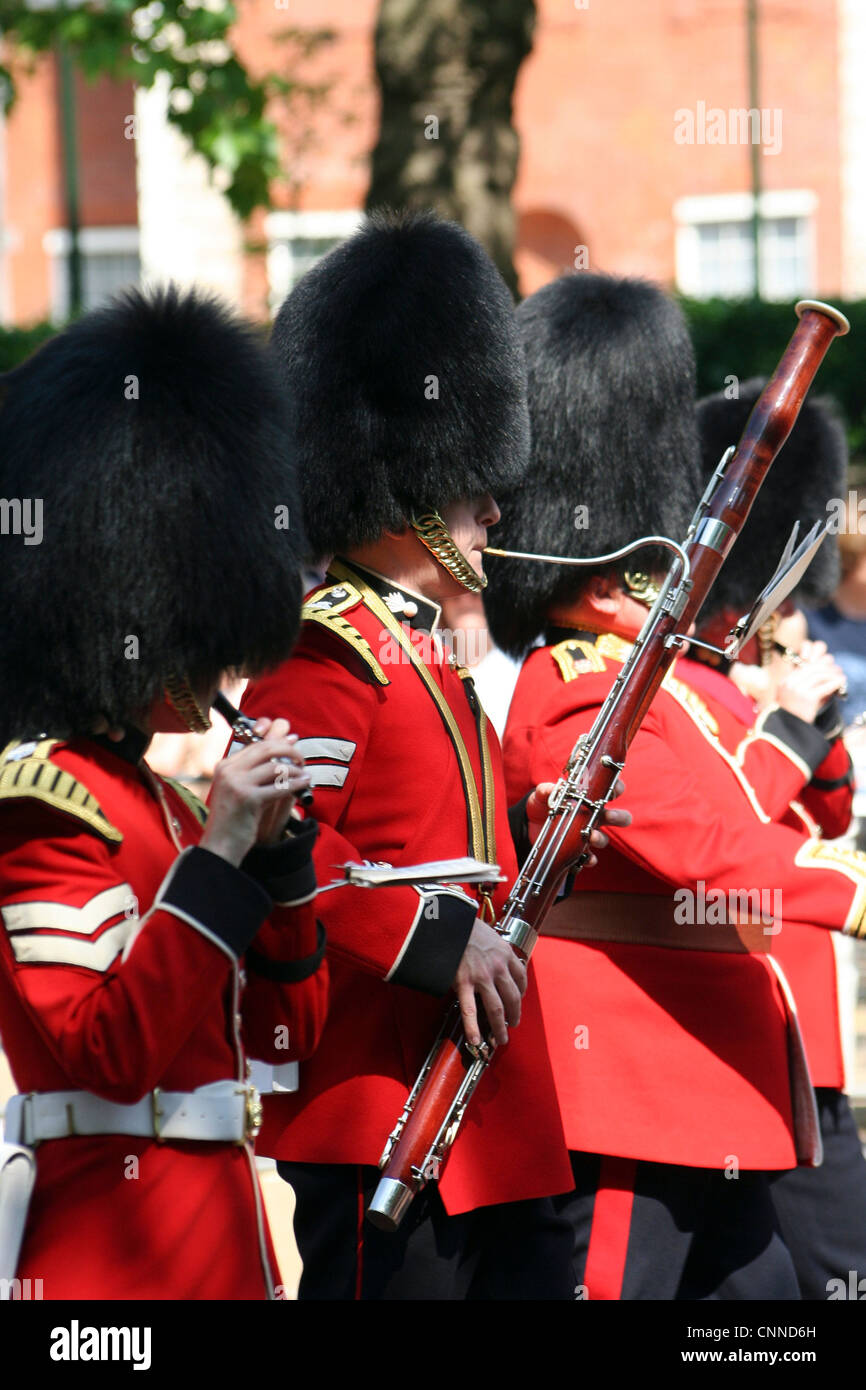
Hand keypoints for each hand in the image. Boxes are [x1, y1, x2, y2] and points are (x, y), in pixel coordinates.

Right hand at [201, 717, 310, 866]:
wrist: (220, 846)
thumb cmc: (234, 819)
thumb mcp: (240, 790)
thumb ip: (256, 772)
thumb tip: (281, 749)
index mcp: (225, 766)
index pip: (256, 745)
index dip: (278, 743)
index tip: (294, 742)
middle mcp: (228, 771)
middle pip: (266, 748)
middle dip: (289, 751)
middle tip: (302, 758)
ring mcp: (236, 783)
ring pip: (275, 767)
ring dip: (295, 770)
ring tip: (304, 775)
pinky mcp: (247, 798)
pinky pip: (279, 787)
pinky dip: (296, 784)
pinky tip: (304, 783)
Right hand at [453, 919, 526, 1047]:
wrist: (448, 922)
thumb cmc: (465, 925)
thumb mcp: (488, 933)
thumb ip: (493, 947)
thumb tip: (491, 955)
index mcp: (505, 953)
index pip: (521, 976)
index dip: (522, 990)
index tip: (519, 997)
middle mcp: (497, 967)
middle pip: (513, 997)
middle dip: (515, 1014)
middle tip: (513, 1023)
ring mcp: (482, 977)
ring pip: (497, 1008)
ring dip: (500, 1027)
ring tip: (501, 1038)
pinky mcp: (464, 983)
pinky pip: (470, 1010)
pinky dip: (473, 1028)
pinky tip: (476, 1040)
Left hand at [525, 778, 630, 864]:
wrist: (528, 825)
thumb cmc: (541, 805)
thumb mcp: (541, 795)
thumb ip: (547, 790)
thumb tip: (554, 789)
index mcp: (588, 800)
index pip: (610, 792)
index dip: (617, 789)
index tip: (613, 791)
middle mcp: (592, 817)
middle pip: (617, 818)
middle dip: (619, 817)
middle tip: (609, 816)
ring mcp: (586, 835)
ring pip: (604, 839)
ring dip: (600, 838)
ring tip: (591, 836)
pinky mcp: (577, 851)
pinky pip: (590, 858)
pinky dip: (589, 859)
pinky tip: (584, 857)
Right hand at [775, 642, 846, 724]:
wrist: (790, 732)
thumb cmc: (795, 716)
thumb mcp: (794, 698)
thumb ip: (805, 685)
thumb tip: (825, 675)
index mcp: (785, 682)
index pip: (804, 667)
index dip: (819, 665)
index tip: (828, 667)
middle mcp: (790, 684)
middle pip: (812, 668)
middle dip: (828, 667)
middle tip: (837, 670)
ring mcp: (798, 690)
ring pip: (820, 675)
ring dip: (833, 674)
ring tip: (840, 677)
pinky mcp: (808, 698)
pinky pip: (825, 686)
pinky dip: (835, 683)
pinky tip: (841, 682)